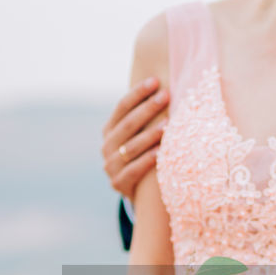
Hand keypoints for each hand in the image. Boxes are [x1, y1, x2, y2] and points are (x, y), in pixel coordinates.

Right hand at [101, 77, 169, 197]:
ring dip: (150, 134)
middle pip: (128, 124)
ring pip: (131, 146)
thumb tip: (167, 86)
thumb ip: (146, 118)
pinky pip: (134, 170)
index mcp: (109, 130)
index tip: (155, 80)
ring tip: (168, 123)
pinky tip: (160, 152)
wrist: (139, 194)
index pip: (122, 107)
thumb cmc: (144, 156)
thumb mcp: (139, 136)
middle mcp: (107, 146)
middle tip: (166, 95)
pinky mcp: (118, 184)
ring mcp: (110, 166)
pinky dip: (147, 160)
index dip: (138, 93)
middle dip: (148, 108)